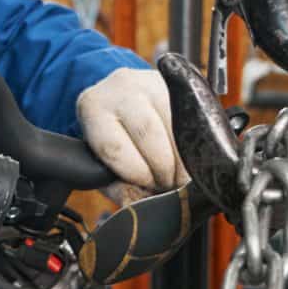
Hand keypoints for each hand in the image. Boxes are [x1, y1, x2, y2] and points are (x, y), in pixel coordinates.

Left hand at [77, 66, 186, 192]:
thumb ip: (117, 186)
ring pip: (175, 126)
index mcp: (93, 108)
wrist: (120, 98)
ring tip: (182, 174)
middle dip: (165, 169)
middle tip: (171, 186)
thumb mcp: (103, 161)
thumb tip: (137, 206)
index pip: (114, 148)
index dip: (137, 174)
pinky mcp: (176, 85)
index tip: (150, 187)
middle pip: (149, 134)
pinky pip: (193, 117)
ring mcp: (149, 82)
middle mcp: (120, 88)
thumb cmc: (113, 137)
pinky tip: (192, 156)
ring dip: (184, 158)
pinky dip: (194, 142)